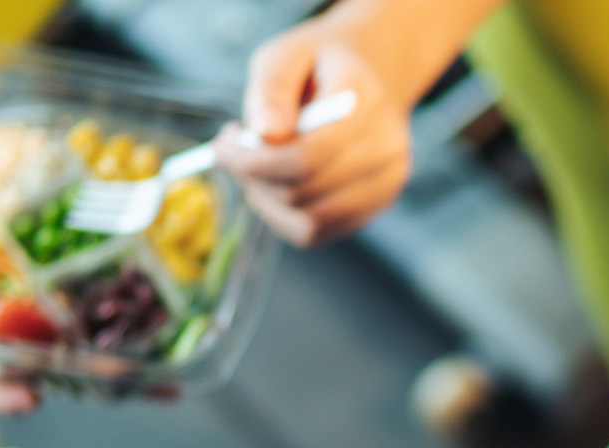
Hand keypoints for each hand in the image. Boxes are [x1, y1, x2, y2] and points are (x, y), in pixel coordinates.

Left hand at [215, 18, 412, 247]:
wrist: (372, 74)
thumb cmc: (321, 64)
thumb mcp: (286, 54)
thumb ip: (272, 89)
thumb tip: (263, 134)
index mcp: (367, 104)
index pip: (306, 157)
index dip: (253, 161)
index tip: (221, 146)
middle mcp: (386, 150)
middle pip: (304, 192)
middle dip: (253, 178)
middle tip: (233, 151)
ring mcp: (385, 183)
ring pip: (310, 222)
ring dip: (266, 200)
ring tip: (253, 168)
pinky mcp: (374, 206)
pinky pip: (317, 232)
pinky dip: (282, 216)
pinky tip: (273, 185)